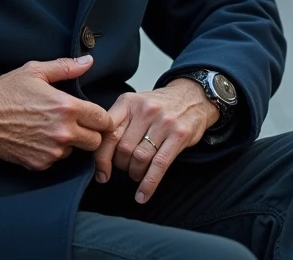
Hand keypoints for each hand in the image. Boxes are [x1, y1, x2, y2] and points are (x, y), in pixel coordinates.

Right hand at [0, 56, 115, 170]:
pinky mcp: (39, 164)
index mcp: (66, 107)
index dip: (101, 118)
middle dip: (90, 133)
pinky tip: (39, 139)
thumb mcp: (35, 71)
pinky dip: (52, 153)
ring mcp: (51, 151)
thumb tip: (88, 61)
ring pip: (75, 152)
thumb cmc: (6, 91)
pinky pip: (56, 161)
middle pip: (95, 142)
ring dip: (70, 144)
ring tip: (52, 130)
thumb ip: (66, 67)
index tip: (95, 117)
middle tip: (76, 124)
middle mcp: (63, 132)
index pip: (103, 120)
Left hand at [92, 79, 218, 203]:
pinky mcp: (179, 134)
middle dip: (121, 166)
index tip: (101, 173)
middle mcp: (145, 110)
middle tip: (124, 169)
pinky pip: (159, 165)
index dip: (101, 158)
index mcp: (128, 102)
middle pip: (124, 148)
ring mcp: (164, 122)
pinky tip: (142, 195)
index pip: (108, 133)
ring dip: (134, 173)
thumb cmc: (160, 106)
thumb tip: (99, 152)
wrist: (194, 96)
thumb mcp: (136, 105)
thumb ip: (118, 122)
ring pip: (140, 158)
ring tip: (136, 175)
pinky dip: (149, 184)